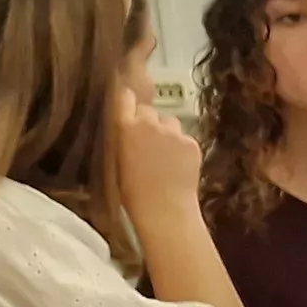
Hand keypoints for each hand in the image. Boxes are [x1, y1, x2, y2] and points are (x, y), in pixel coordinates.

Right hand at [111, 86, 203, 217]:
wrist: (163, 209)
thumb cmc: (132, 192)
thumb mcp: (114, 158)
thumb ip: (122, 135)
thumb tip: (126, 125)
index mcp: (124, 126)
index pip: (125, 97)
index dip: (129, 102)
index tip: (129, 106)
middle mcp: (148, 123)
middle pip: (149, 110)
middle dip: (148, 122)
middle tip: (148, 143)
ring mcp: (173, 132)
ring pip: (170, 122)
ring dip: (167, 133)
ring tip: (164, 156)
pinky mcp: (192, 142)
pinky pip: (185, 138)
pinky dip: (182, 148)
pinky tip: (178, 165)